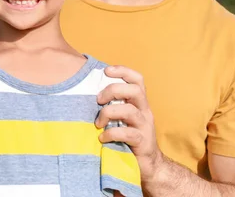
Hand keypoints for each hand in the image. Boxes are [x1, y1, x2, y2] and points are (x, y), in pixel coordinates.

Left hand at [95, 65, 163, 180]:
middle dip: (113, 90)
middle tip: (98, 100)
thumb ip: (112, 104)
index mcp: (139, 103)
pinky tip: (102, 138)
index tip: (106, 71)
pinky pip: (127, 133)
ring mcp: (145, 126)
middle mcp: (145, 111)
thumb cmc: (128, 137)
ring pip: (129, 111)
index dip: (123, 71)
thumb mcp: (122, 117)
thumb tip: (87, 91)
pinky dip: (111, 134)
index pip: (137, 79)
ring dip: (108, 113)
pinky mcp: (142, 142)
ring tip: (98, 123)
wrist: (148, 164)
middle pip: (135, 90)